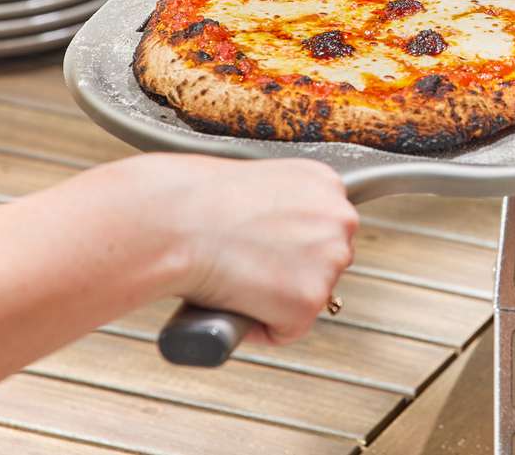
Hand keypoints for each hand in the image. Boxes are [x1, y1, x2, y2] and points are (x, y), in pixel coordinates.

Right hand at [106, 154, 358, 344]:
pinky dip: (259, 326)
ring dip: (275, 298)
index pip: (324, 228)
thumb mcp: (255, 185)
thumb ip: (281, 206)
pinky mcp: (309, 301)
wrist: (176, 221)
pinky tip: (235, 299)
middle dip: (290, 271)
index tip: (263, 247)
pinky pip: (286, 330)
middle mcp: (339, 218)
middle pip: (326, 262)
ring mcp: (329, 260)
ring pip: (308, 297)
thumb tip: (279, 233)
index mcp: (326, 183)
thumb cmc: (196, 201)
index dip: (289, 244)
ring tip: (239, 278)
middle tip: (247, 265)